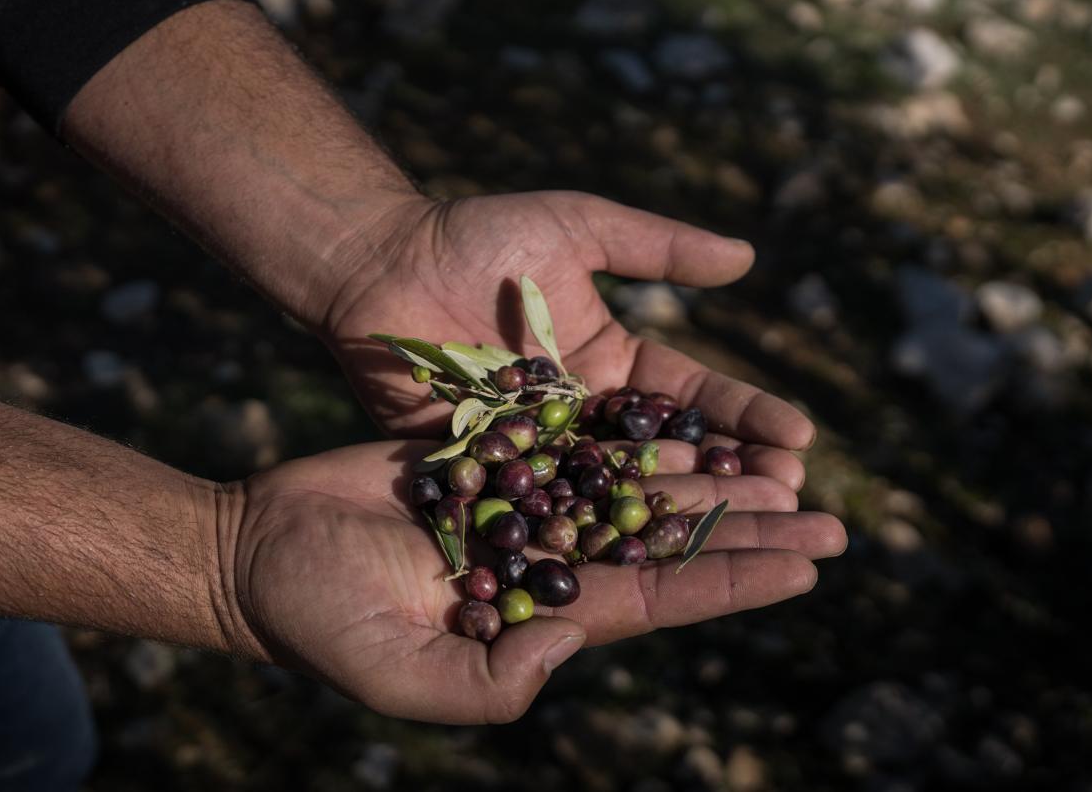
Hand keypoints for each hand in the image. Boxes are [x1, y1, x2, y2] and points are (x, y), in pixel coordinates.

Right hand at [220, 440, 845, 722]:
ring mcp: (521, 507)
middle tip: (832, 517)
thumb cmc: (319, 621)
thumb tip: (570, 647)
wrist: (260, 547)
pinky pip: (574, 439)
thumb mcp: (401, 673)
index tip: (806, 565)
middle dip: (745, 531)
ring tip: (782, 461)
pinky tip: (684, 412)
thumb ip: (488, 679)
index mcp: (539, 622)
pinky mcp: (492, 455)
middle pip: (664, 542)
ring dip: (704, 476)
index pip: (656, 600)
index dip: (732, 581)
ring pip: (630, 486)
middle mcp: (545, 565)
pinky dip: (629, 429)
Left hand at [321, 192, 815, 489]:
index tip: (802, 440)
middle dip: (731, 479)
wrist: (378, 264)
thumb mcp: (576, 226)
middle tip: (793, 506)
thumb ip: (655, 247)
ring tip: (741, 538)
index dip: (746, 417)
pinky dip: (592, 529)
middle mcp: (583, 413)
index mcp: (610, 358)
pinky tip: (642, 554)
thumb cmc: (472, 237)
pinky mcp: (490, 473)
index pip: (692, 396)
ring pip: (617, 490)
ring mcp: (538, 449)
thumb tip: (747, 256)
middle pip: (667, 454)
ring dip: (677, 514)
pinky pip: (547, 505)